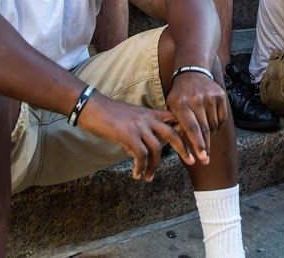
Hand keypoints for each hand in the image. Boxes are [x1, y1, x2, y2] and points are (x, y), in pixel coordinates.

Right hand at [77, 95, 192, 181]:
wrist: (90, 106)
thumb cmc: (107, 114)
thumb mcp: (129, 119)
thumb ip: (138, 134)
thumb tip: (140, 154)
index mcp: (149, 113)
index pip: (173, 119)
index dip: (185, 130)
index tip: (193, 142)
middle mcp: (147, 118)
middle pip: (174, 133)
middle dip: (185, 148)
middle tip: (192, 161)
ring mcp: (139, 126)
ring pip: (157, 149)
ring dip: (154, 166)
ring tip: (149, 177)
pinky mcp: (128, 134)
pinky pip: (141, 155)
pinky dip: (141, 167)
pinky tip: (137, 174)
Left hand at [166, 71, 227, 164]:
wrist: (193, 72)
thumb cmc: (180, 95)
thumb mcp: (172, 106)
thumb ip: (175, 124)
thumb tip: (180, 144)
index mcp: (181, 104)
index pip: (191, 128)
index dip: (198, 144)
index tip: (202, 157)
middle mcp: (196, 100)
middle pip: (204, 129)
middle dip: (205, 147)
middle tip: (206, 160)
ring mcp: (210, 97)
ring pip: (214, 125)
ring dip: (210, 134)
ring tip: (205, 133)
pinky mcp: (220, 95)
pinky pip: (222, 118)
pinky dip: (218, 125)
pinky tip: (211, 123)